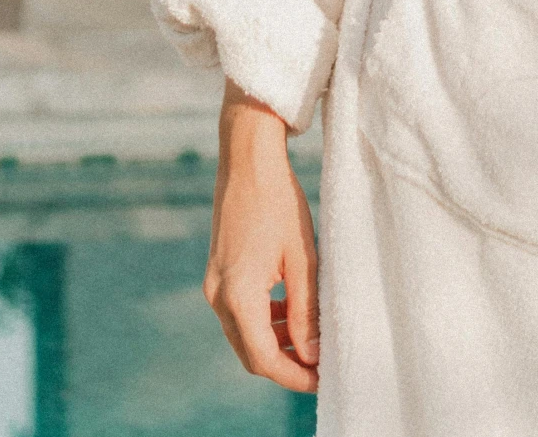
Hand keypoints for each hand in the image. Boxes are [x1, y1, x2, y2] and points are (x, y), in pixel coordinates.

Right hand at [205, 82, 319, 392]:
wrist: (248, 158)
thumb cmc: (278, 201)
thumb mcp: (302, 258)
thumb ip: (306, 309)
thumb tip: (313, 354)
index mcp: (236, 296)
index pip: (263, 358)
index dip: (293, 375)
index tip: (322, 380)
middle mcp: (218, 296)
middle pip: (250, 352)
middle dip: (286, 363)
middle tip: (321, 366)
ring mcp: (215, 284)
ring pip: (246, 333)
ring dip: (277, 342)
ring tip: (313, 339)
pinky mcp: (220, 272)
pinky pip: (241, 311)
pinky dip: (267, 320)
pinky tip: (293, 311)